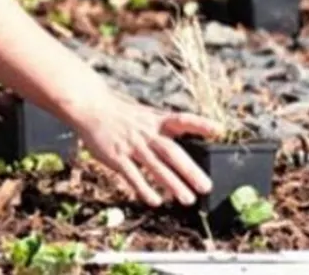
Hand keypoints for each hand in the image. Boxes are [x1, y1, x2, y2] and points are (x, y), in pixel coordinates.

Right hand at [69, 90, 223, 207]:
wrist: (90, 107)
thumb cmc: (120, 114)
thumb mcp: (144, 115)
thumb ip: (163, 129)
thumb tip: (186, 145)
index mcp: (154, 120)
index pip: (181, 119)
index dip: (199, 124)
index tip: (218, 129)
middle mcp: (145, 133)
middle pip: (171, 151)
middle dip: (189, 170)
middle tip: (205, 186)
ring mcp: (131, 145)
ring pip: (155, 166)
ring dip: (172, 184)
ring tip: (187, 199)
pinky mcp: (116, 156)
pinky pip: (132, 174)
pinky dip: (144, 188)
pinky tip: (155, 201)